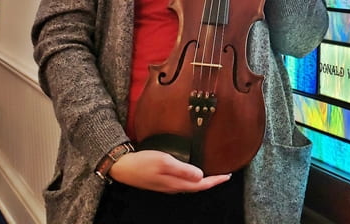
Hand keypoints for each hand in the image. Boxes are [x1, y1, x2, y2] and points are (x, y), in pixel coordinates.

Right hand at [108, 150, 231, 192]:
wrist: (122, 167)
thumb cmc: (142, 163)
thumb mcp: (164, 162)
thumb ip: (183, 169)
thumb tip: (200, 176)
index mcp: (176, 183)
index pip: (201, 185)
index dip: (215, 181)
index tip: (227, 176)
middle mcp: (173, 187)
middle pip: (197, 187)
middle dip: (211, 181)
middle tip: (224, 175)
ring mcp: (167, 185)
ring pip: (189, 185)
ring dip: (202, 181)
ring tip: (212, 175)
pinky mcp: (161, 181)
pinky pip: (181, 182)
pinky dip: (191, 177)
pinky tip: (191, 172)